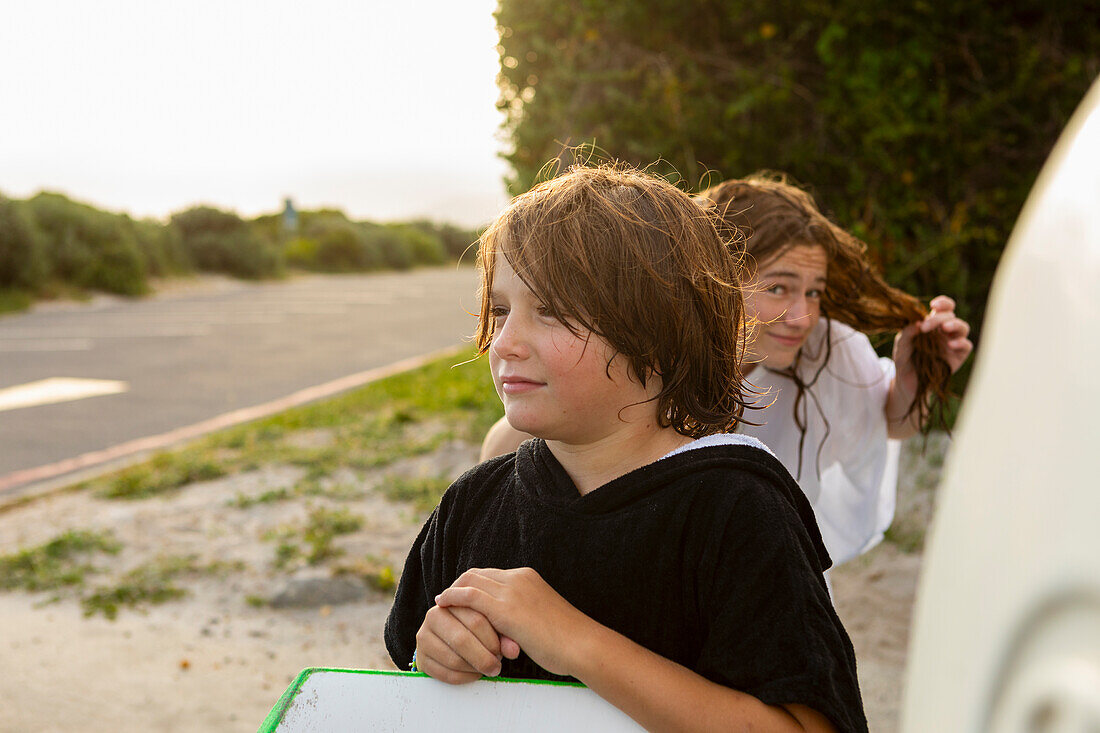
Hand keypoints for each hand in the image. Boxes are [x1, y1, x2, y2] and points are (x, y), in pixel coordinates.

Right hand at [414, 604, 518, 683]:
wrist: (450, 641)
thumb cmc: (477, 631)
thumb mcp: (492, 627)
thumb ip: (505, 635)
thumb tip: (513, 651)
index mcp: (452, 601)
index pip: (475, 619)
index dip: (492, 639)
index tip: (503, 650)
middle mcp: (433, 616)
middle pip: (462, 640)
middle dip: (484, 656)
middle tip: (497, 665)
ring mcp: (423, 637)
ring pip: (453, 658)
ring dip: (475, 668)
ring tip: (488, 668)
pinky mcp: (421, 659)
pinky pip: (446, 673)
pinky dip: (465, 678)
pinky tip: (476, 674)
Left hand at [434, 567, 591, 677]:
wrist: (581, 644)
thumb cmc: (566, 639)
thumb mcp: (540, 616)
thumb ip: (522, 612)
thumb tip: (508, 625)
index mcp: (527, 577)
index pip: (489, 574)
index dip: (471, 584)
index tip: (460, 597)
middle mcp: (518, 578)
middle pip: (476, 574)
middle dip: (458, 585)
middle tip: (445, 600)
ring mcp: (511, 591)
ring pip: (470, 581)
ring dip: (453, 592)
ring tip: (440, 603)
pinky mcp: (506, 609)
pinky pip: (470, 596)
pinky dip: (453, 598)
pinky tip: (442, 604)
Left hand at [893, 294, 973, 392]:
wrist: (907, 382)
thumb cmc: (904, 360)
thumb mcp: (901, 345)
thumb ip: (907, 333)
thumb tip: (918, 323)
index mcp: (932, 324)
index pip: (943, 308)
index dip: (943, 303)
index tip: (933, 304)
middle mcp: (945, 331)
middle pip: (950, 316)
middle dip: (939, 318)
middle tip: (926, 327)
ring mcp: (953, 343)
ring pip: (963, 327)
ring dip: (955, 325)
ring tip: (944, 329)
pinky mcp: (959, 356)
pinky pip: (967, 346)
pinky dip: (961, 342)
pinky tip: (951, 345)